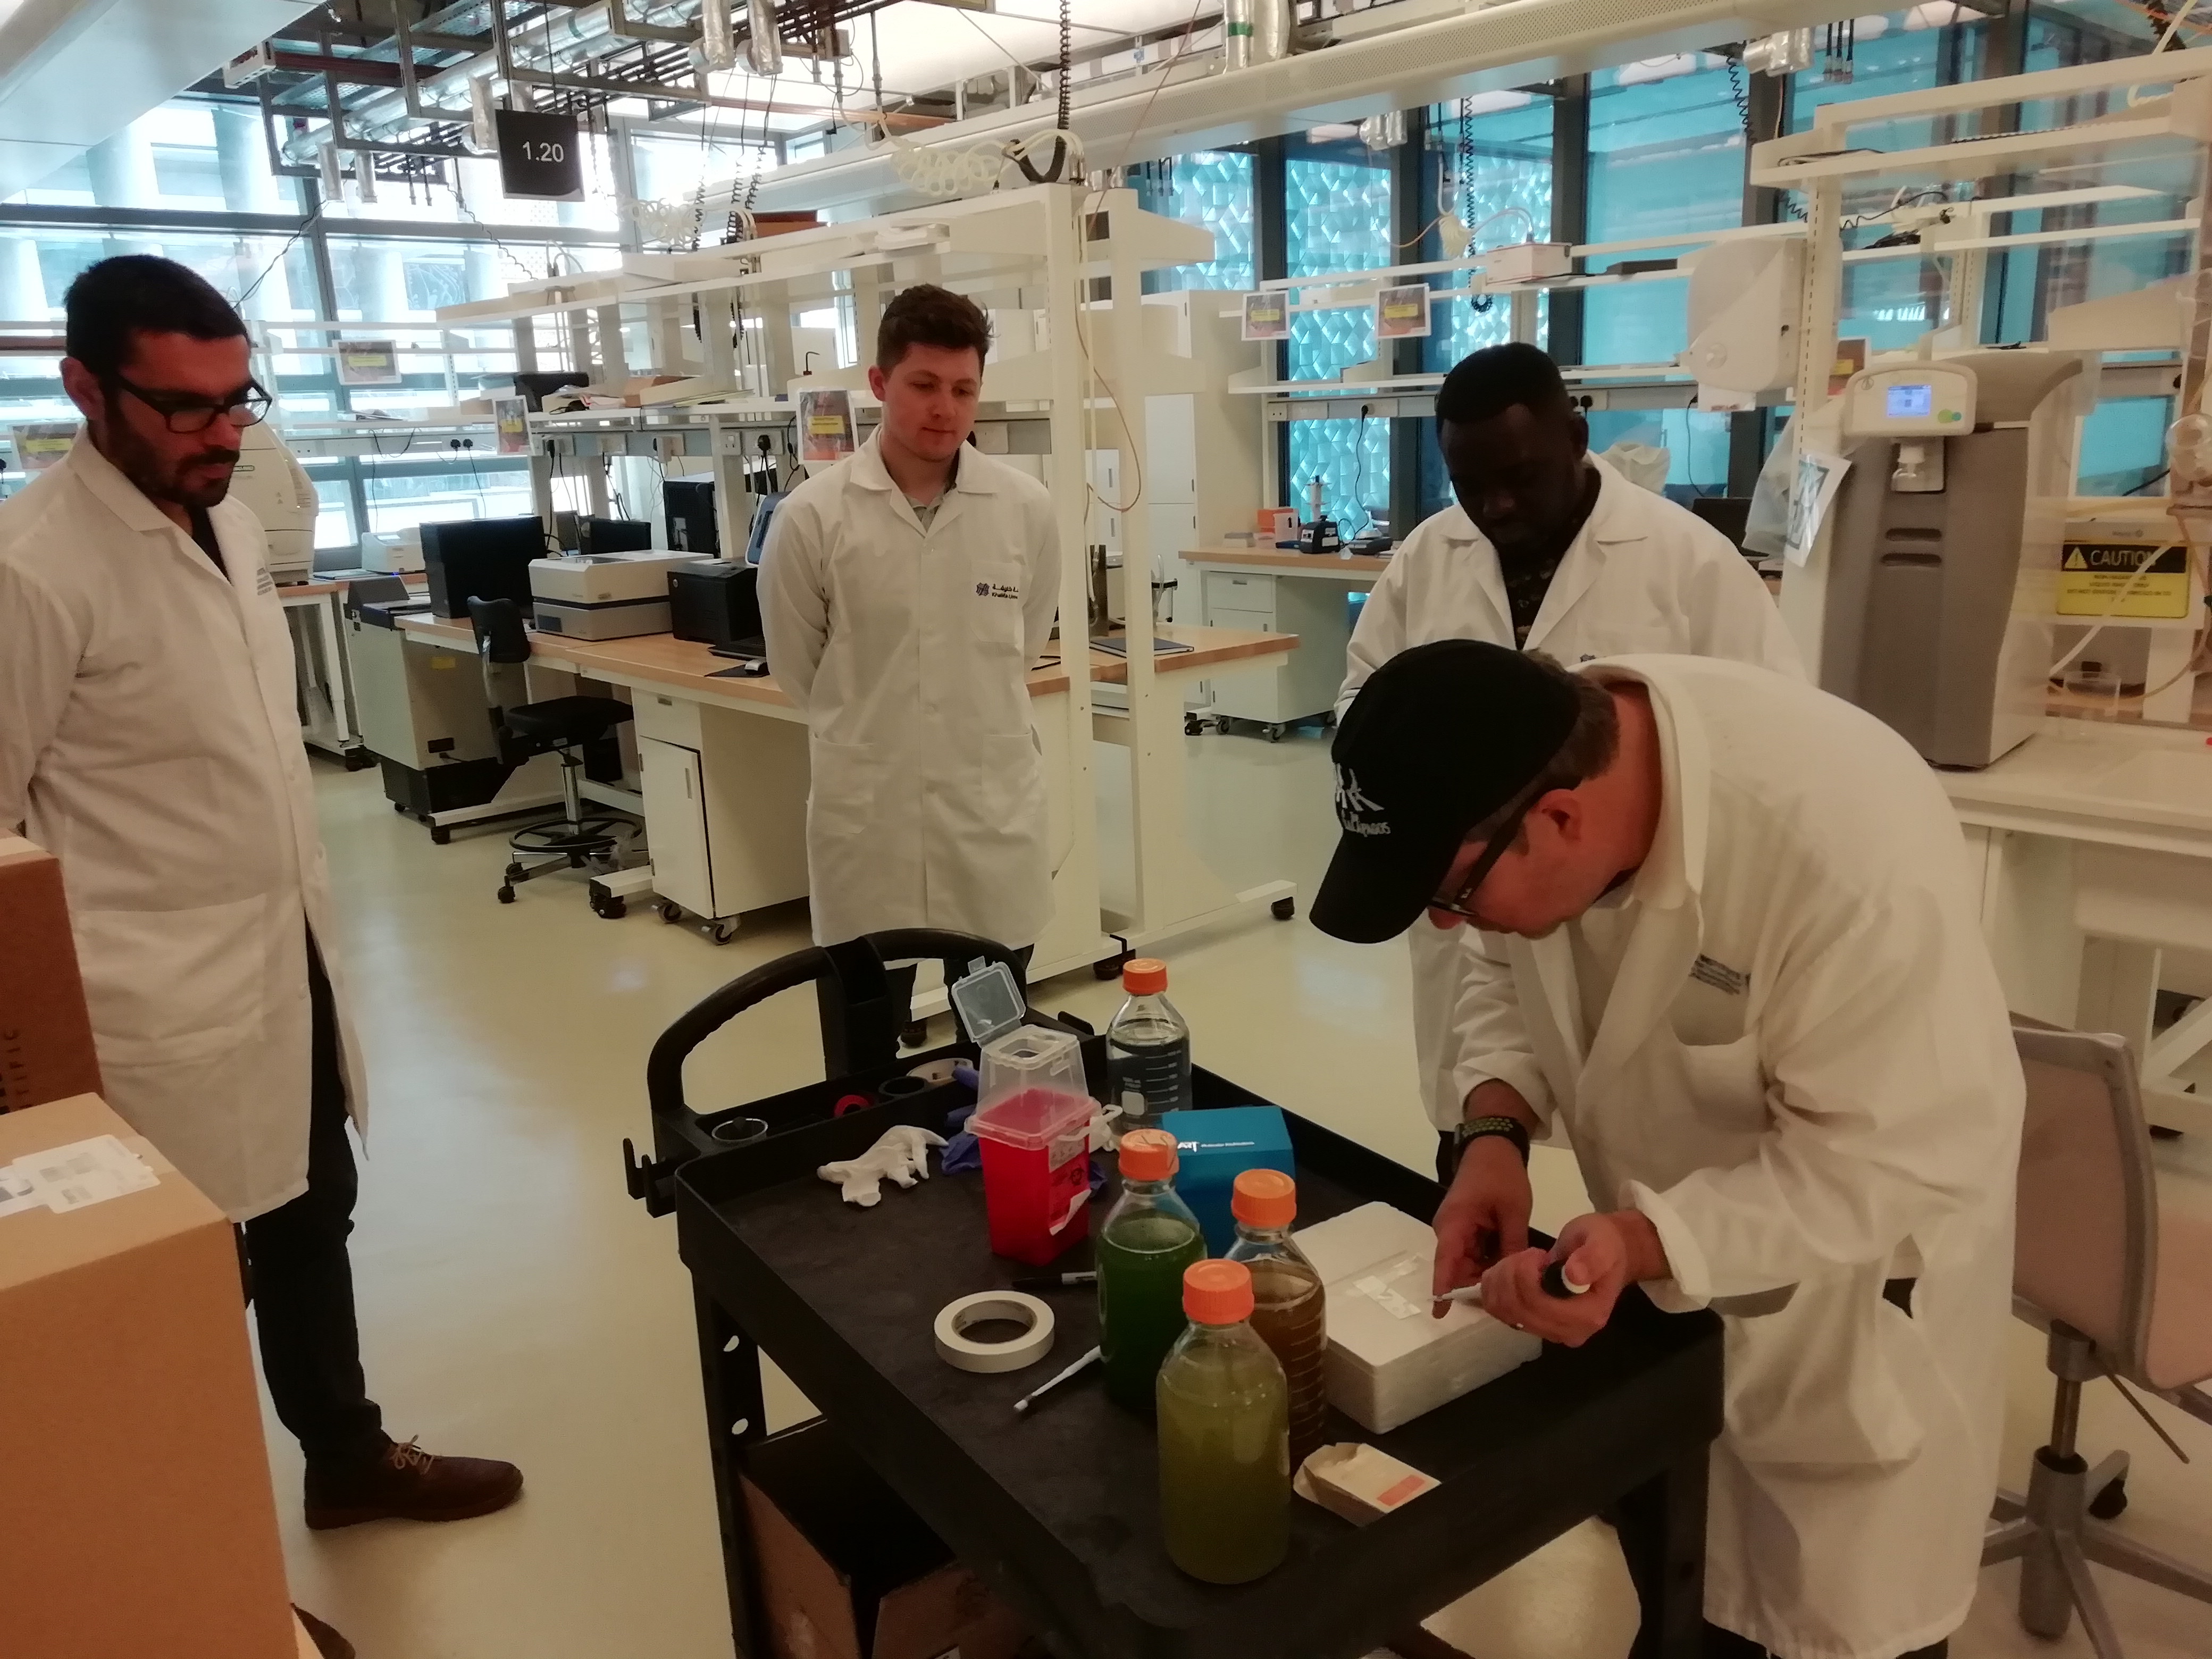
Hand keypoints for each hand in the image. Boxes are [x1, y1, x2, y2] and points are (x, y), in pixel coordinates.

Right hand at [1431, 1136, 1531, 1317]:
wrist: (1493, 1146)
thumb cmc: (1501, 1174)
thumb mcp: (1514, 1211)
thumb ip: (1512, 1245)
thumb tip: (1517, 1278)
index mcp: (1455, 1223)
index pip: (1445, 1263)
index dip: (1443, 1289)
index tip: (1441, 1315)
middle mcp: (1448, 1229)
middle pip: (1457, 1267)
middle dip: (1477, 1285)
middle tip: (1508, 1301)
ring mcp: (1456, 1228)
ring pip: (1466, 1262)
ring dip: (1485, 1273)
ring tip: (1513, 1286)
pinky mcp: (1465, 1227)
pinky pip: (1473, 1252)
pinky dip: (1487, 1261)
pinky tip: (1508, 1268)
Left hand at [1475, 1210, 1668, 1347]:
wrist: (1606, 1254)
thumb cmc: (1605, 1245)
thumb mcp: (1603, 1242)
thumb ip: (1592, 1258)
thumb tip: (1574, 1275)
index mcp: (1589, 1316)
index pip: (1540, 1305)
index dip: (1525, 1276)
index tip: (1536, 1253)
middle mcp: (1568, 1333)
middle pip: (1519, 1311)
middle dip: (1510, 1276)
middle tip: (1525, 1254)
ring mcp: (1549, 1332)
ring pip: (1504, 1311)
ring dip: (1500, 1280)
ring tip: (1518, 1260)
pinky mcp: (1533, 1325)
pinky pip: (1499, 1311)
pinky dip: (1494, 1288)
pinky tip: (1508, 1270)